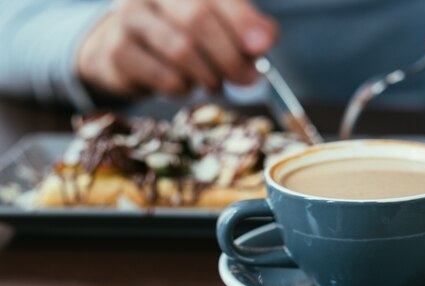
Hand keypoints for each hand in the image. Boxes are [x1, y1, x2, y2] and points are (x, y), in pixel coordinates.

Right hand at [77, 0, 276, 98]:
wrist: (123, 52)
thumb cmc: (179, 36)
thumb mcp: (216, 26)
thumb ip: (243, 28)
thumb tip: (266, 38)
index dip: (242, 21)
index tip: (263, 46)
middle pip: (198, 18)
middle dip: (229, 54)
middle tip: (246, 78)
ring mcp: (131, 17)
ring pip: (181, 50)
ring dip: (208, 75)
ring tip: (215, 83)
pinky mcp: (118, 50)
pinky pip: (164, 76)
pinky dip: (184, 88)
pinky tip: (186, 85)